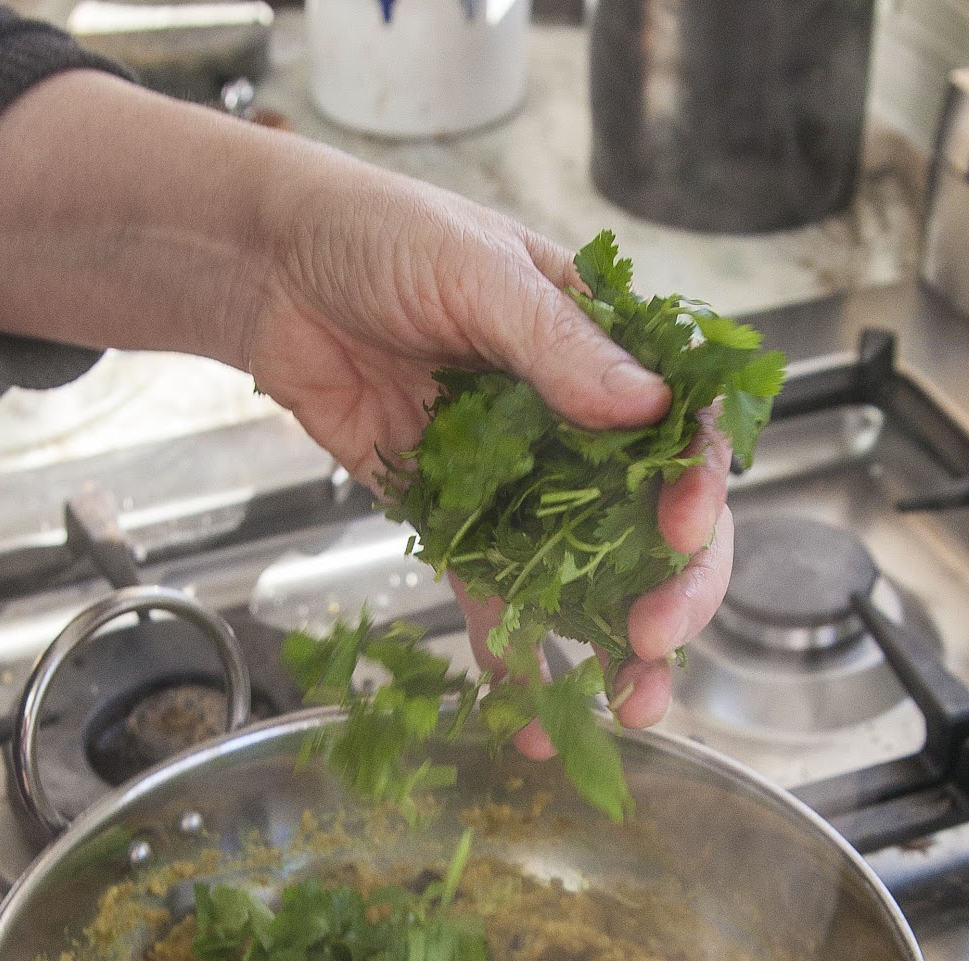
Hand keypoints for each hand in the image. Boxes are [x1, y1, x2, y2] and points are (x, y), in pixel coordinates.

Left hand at [241, 148, 731, 742]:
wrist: (272, 271)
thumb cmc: (379, 234)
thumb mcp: (477, 271)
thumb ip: (559, 345)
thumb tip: (646, 407)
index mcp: (604, 352)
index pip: (683, 432)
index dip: (697, 489)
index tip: (682, 532)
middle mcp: (575, 427)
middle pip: (650, 523)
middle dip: (668, 589)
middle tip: (653, 643)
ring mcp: (518, 481)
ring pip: (585, 574)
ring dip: (609, 643)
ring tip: (626, 708)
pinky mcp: (455, 521)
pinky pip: (494, 596)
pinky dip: (514, 654)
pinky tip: (532, 717)